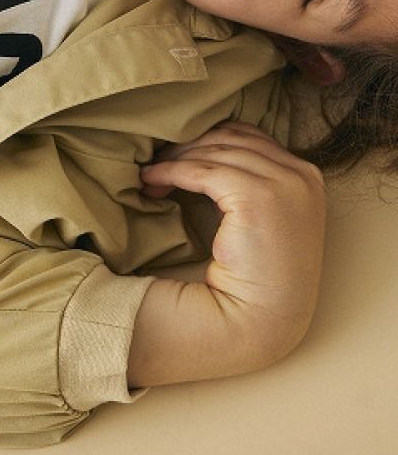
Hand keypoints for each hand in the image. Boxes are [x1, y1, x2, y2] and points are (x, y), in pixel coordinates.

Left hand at [139, 123, 325, 359]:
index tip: (176, 152)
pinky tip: (151, 180)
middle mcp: (300, 175)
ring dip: (175, 159)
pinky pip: (202, 171)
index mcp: (306, 175)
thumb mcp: (260, 214)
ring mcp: (284, 184)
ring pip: (213, 153)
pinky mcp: (257, 197)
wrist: (261, 318)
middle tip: (155, 159)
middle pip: (230, 139)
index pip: (248, 137)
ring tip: (149, 174)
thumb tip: (199, 148)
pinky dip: (171, 172)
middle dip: (188, 145)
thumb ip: (247, 178)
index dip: (206, 139)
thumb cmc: (254, 272)